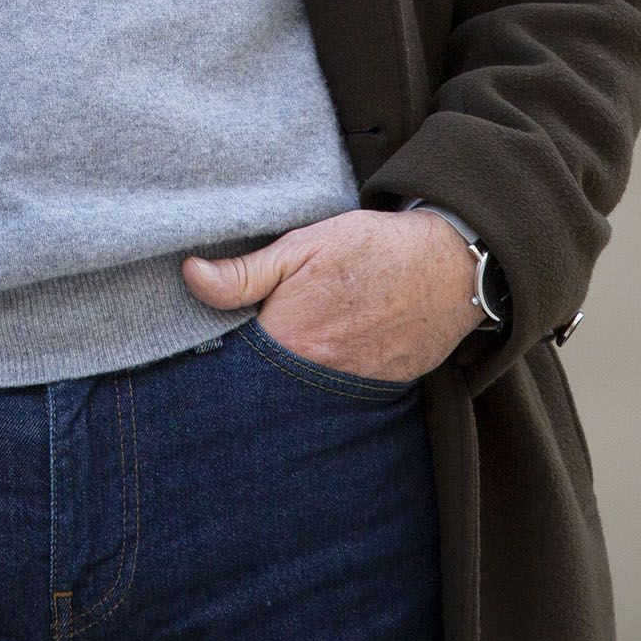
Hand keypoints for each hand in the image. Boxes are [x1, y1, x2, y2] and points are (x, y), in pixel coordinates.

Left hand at [181, 209, 484, 384]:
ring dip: (293, 378)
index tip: (215, 337)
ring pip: (303, 393)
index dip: (222, 350)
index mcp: (290, 340)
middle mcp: (318, 377)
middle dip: (255, 371)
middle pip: (268, 386)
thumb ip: (244, 271)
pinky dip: (330, 379)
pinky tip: (332, 354)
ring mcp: (353, 389)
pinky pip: (342, 395)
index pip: (234, 363)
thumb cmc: (372, 248)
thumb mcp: (301, 246)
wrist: (451, 266)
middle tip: (259, 341)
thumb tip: (189, 275)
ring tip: (298, 347)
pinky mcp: (382, 390)